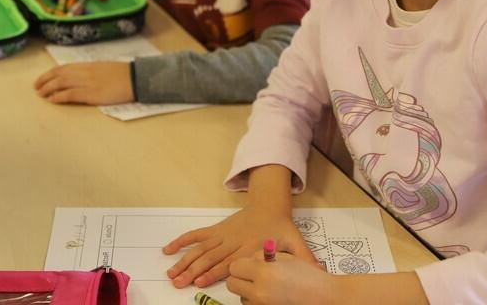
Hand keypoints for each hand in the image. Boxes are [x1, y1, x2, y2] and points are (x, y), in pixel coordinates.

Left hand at [34, 61, 133, 104]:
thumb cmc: (122, 75)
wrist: (136, 78)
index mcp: (88, 65)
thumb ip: (89, 72)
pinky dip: (59, 97)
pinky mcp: (92, 94)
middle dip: (45, 81)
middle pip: (59, 75)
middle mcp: (85, 72)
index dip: (49, 74)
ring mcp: (88, 82)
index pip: (63, 68)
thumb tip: (77, 77)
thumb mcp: (103, 69)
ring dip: (48, 89)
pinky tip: (52, 100)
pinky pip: (71, 94)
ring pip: (62, 83)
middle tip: (36, 89)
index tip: (40, 80)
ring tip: (41, 95)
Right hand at [162, 206, 316, 288]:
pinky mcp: (217, 229)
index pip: (229, 262)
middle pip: (210, 258)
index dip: (213, 272)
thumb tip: (318, 270)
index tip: (200, 282)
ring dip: (185, 260)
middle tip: (179, 282)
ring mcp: (223, 234)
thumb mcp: (295, 242)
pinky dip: (182, 241)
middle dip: (194, 270)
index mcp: (248, 246)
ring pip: (201, 248)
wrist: (270, 205)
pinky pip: (197, 235)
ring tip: (171, 272)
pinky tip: (168, 249)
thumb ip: (304, 258)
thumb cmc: (280, 227)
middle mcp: (232, 241)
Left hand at [228, 252, 336, 304]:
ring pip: (241, 297)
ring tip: (268, 285)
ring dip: (248, 290)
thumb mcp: (286, 257)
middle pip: (232, 284)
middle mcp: (259, 292)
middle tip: (254, 273)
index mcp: (264, 273)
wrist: (324, 297)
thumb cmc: (309, 276)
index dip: (242, 264)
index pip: (235, 267)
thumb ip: (264, 257)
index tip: (250, 263)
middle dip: (241, 277)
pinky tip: (271, 295)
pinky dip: (256, 300)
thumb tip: (250, 260)